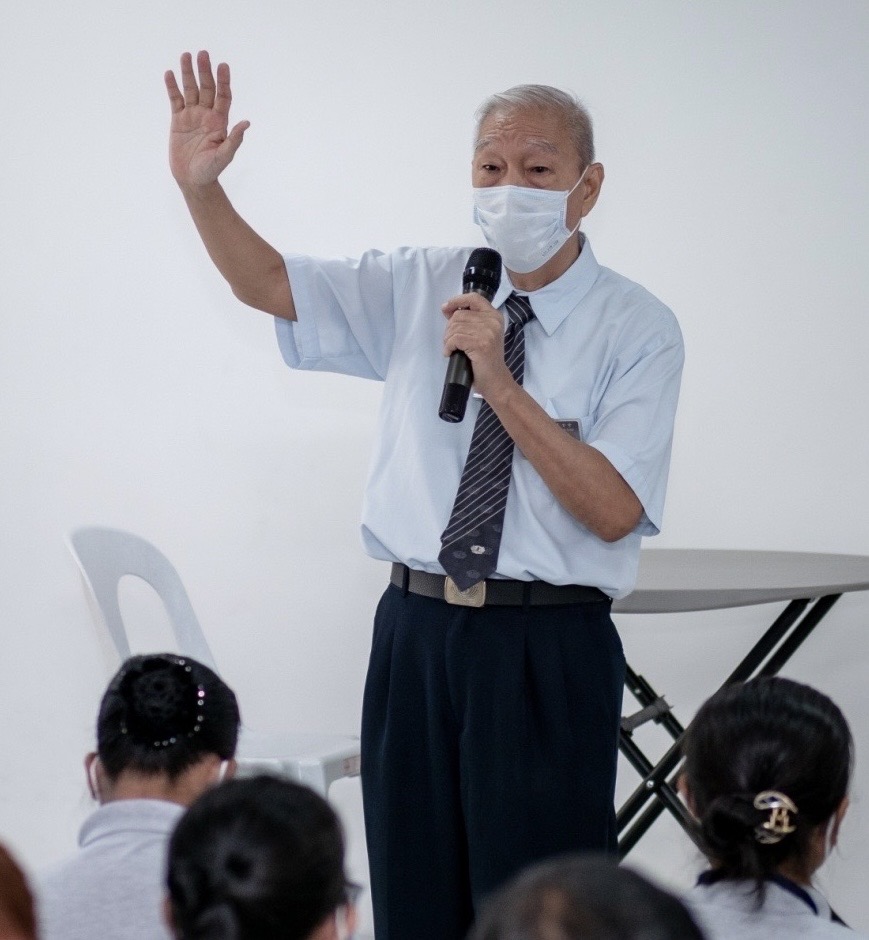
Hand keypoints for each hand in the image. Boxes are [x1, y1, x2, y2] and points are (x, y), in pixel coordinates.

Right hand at [164, 51, 249, 188]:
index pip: (223, 97)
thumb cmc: (211, 171)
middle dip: (205, 71)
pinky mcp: (178, 121)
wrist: (193, 180)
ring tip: (186, 55)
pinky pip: (175, 100)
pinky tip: (169, 74)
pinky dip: (172, 87)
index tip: (223, 66)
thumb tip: (246, 123)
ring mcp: (192, 116)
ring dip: (188, 73)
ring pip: (190, 90)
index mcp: (220, 122)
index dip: (223, 81)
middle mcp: (207, 115)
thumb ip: (234, 140)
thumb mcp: (224, 156)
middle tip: (203, 53)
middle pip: (206, 88)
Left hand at [441, 293, 514, 401]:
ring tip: (451, 349)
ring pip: (455, 327)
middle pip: (459, 315)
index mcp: (494, 316)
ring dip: (448, 339)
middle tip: (451, 342)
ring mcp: (488, 332)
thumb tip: (448, 309)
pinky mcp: (480, 344)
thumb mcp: (482, 335)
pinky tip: (450, 353)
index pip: (474, 298)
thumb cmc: (485, 360)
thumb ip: (469, 321)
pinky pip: (455, 339)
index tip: (445, 308)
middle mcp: (493, 321)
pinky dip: (448, 347)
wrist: (496, 381)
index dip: (457, 300)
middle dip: (449, 329)